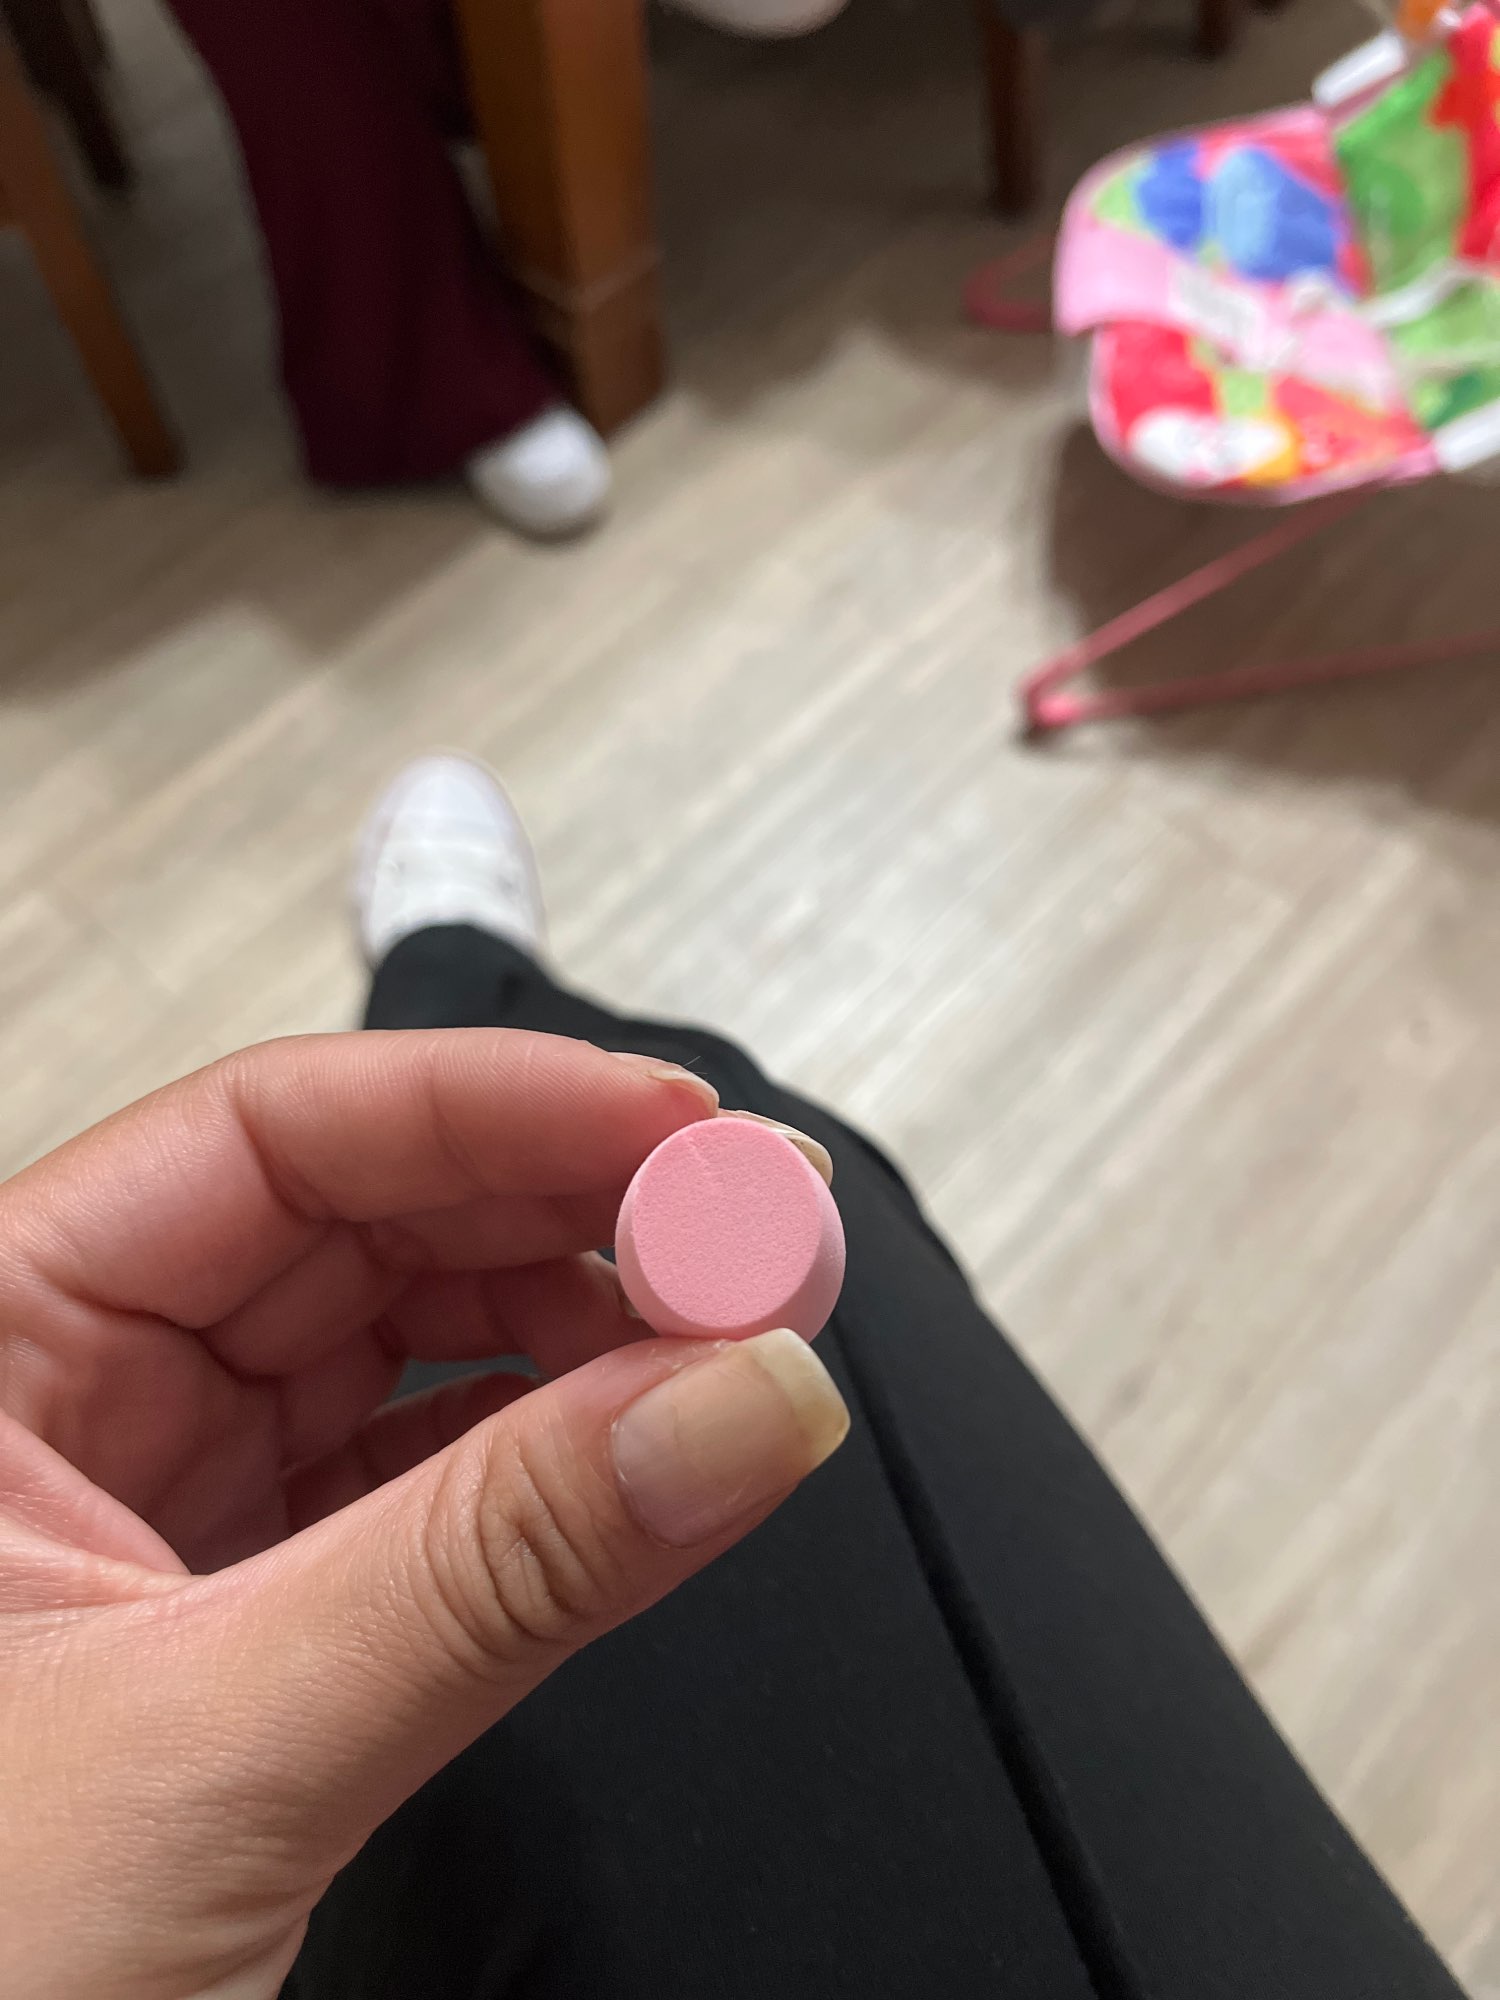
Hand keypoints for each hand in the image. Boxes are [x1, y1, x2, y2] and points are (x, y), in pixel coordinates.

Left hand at [0, 1031, 848, 1999]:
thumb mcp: (209, 1755)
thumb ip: (496, 1569)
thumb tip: (737, 1404)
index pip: (265, 1142)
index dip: (490, 1108)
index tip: (679, 1134)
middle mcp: (58, 1404)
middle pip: (356, 1225)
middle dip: (568, 1215)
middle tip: (749, 1230)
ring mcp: (149, 1508)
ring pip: (400, 1347)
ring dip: (581, 1333)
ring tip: (729, 1338)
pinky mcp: (234, 1617)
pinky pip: (415, 1483)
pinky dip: (546, 1461)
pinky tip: (646, 1442)